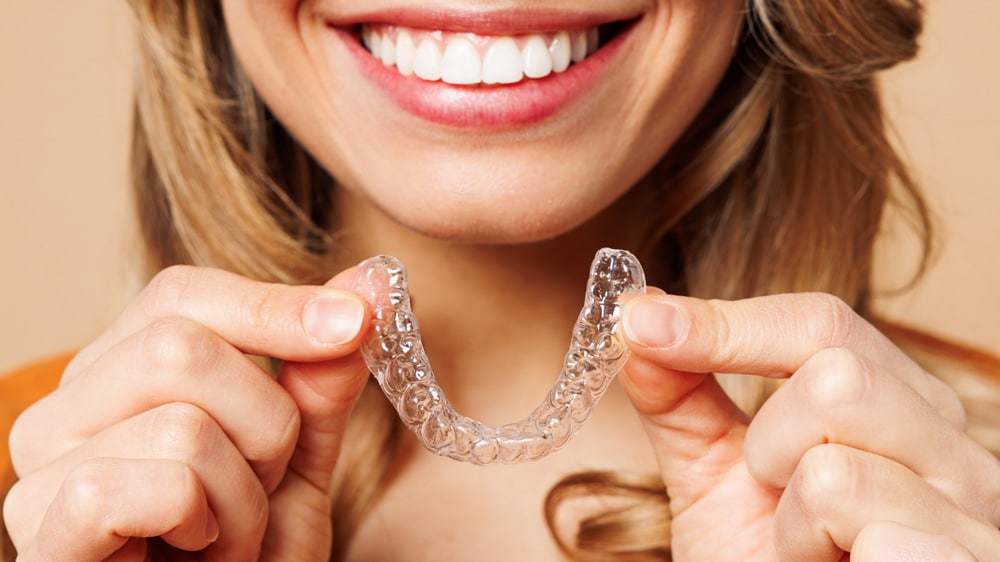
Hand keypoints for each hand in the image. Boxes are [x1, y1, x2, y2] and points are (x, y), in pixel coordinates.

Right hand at [3, 265, 371, 560]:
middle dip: (265, 423)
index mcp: (117, 377)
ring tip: (229, 537)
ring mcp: (42, 475)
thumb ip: (319, 378)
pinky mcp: (49, 540)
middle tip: (263, 484)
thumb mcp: (299, 458)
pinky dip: (209, 524)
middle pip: (180, 345)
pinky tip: (197, 553)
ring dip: (244, 496)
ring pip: (182, 426)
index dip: (274, 307)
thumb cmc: (249, 554)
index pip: (182, 295)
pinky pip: (158, 486)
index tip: (355, 322)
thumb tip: (369, 282)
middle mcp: (65, 413)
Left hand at [620, 291, 999, 560]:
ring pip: (836, 469)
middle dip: (768, 445)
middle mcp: (953, 445)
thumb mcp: (711, 471)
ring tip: (809, 550)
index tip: (640, 326)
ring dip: (790, 522)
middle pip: (836, 379)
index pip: (822, 322)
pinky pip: (874, 539)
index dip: (725, 323)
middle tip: (773, 496)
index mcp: (899, 402)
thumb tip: (640, 316)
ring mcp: (973, 513)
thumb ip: (679, 396)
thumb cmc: (762, 561)